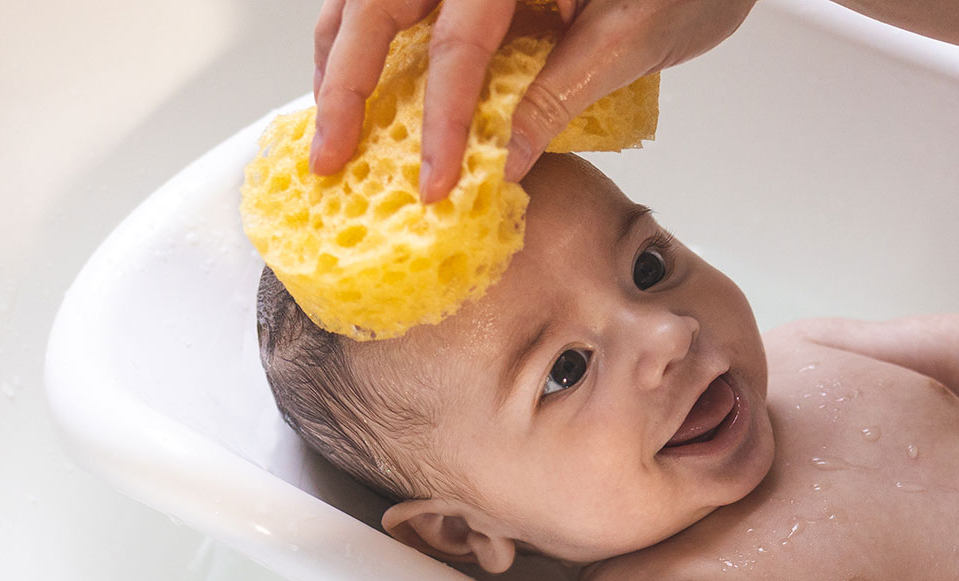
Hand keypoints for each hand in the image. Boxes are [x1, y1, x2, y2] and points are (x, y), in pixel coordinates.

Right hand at [311, 0, 756, 200]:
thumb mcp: (628, 40)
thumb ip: (557, 95)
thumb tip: (504, 163)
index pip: (458, 46)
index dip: (441, 124)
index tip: (433, 185)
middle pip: (378, 6)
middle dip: (346, 86)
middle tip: (329, 159)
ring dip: (340, 56)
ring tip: (330, 124)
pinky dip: (365, 34)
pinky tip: (361, 82)